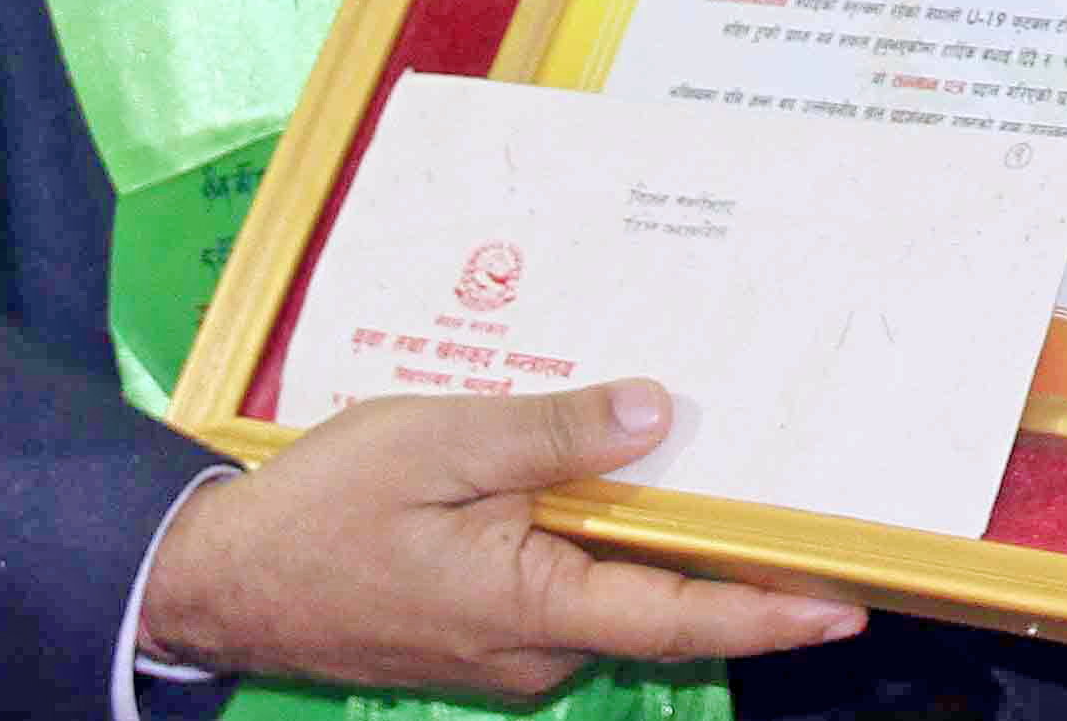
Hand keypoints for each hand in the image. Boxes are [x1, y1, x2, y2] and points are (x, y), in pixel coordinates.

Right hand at [139, 381, 865, 697]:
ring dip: (656, 543)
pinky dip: (598, 546)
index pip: (677, 617)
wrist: (220, 578)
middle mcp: (534, 649)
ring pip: (607, 594)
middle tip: (806, 504)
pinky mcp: (480, 635)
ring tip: (715, 467)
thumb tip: (657, 416)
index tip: (846, 604)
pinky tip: (607, 483)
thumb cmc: (324, 507)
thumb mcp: (442, 443)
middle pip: (655, 605)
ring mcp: (505, 651)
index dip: (768, 615)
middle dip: (729, 562)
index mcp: (532, 608)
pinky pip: (562, 591)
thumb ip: (554, 433)